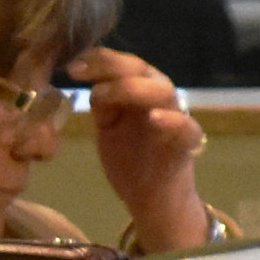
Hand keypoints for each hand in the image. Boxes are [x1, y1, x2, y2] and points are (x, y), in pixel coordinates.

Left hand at [75, 48, 211, 255]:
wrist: (153, 199)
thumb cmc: (131, 160)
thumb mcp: (109, 127)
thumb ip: (104, 105)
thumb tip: (90, 83)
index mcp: (141, 92)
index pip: (125, 65)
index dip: (100, 60)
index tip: (72, 65)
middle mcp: (160, 100)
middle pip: (144, 71)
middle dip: (113, 66)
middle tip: (80, 73)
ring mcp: (175, 120)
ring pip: (164, 93)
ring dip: (134, 89)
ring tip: (103, 94)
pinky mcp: (186, 146)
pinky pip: (187, 128)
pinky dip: (173, 121)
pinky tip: (154, 119)